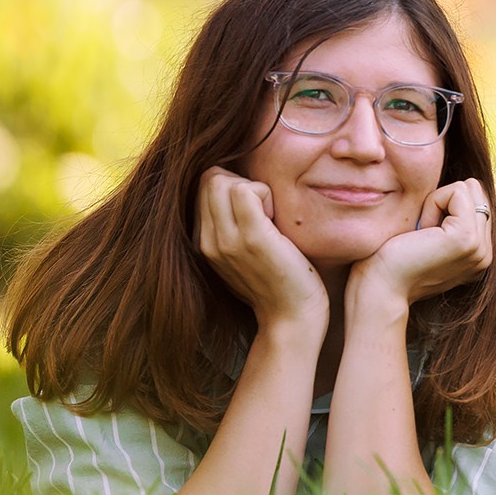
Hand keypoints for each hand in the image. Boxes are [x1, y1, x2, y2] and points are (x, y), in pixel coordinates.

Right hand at [196, 166, 327, 330]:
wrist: (291, 317)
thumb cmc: (277, 280)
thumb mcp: (243, 253)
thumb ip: (231, 225)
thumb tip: (238, 189)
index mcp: (204, 243)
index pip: (204, 186)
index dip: (233, 186)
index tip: (255, 212)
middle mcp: (208, 241)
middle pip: (209, 178)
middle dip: (240, 182)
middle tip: (264, 210)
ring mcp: (227, 240)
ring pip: (221, 180)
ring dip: (253, 188)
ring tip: (270, 217)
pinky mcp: (252, 238)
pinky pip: (246, 190)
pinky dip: (266, 194)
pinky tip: (277, 219)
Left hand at [352, 178, 494, 310]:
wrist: (380, 288)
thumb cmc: (392, 260)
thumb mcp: (432, 237)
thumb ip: (453, 219)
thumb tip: (463, 186)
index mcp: (479, 253)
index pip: (477, 199)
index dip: (445, 204)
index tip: (424, 235)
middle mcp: (486, 253)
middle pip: (476, 190)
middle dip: (444, 201)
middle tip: (422, 233)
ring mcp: (480, 248)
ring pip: (469, 188)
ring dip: (438, 202)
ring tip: (422, 234)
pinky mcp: (466, 238)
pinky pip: (457, 191)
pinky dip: (432, 203)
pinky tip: (421, 232)